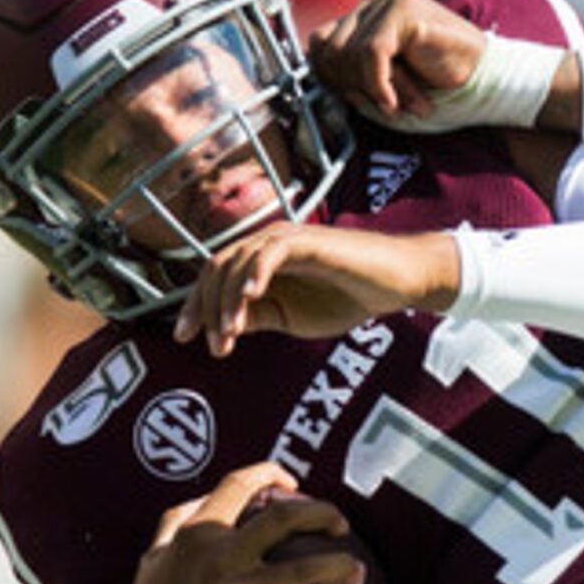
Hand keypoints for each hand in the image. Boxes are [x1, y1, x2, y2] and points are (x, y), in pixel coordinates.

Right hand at [101, 464, 366, 583]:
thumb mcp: (152, 561)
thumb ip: (174, 525)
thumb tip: (203, 499)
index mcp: (193, 532)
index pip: (237, 485)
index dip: (270, 473)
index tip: (292, 481)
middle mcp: (216, 554)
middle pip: (284, 518)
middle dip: (322, 513)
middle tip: (340, 526)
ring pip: (305, 567)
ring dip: (340, 566)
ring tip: (356, 569)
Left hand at [174, 219, 460, 353]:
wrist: (398, 282)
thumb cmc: (349, 296)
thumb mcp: (293, 318)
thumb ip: (260, 317)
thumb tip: (225, 326)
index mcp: (261, 261)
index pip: (215, 277)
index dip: (196, 305)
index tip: (185, 337)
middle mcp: (268, 243)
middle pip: (218, 267)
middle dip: (206, 307)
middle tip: (210, 344)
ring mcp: (287, 239)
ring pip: (239, 261)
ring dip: (230, 300)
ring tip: (231, 334)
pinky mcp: (309, 241)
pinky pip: (272, 253)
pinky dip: (257, 272)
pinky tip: (251, 298)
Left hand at [309, 0, 560, 130]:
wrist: (485, 81)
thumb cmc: (435, 84)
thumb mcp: (381, 79)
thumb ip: (349, 71)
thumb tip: (313, 77)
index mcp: (366, 10)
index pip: (321, 44)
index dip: (333, 80)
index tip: (362, 102)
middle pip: (329, 50)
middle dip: (352, 87)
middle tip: (386, 103)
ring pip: (348, 53)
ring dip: (374, 89)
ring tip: (404, 99)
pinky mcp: (403, 10)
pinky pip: (371, 53)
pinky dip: (381, 85)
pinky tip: (401, 100)